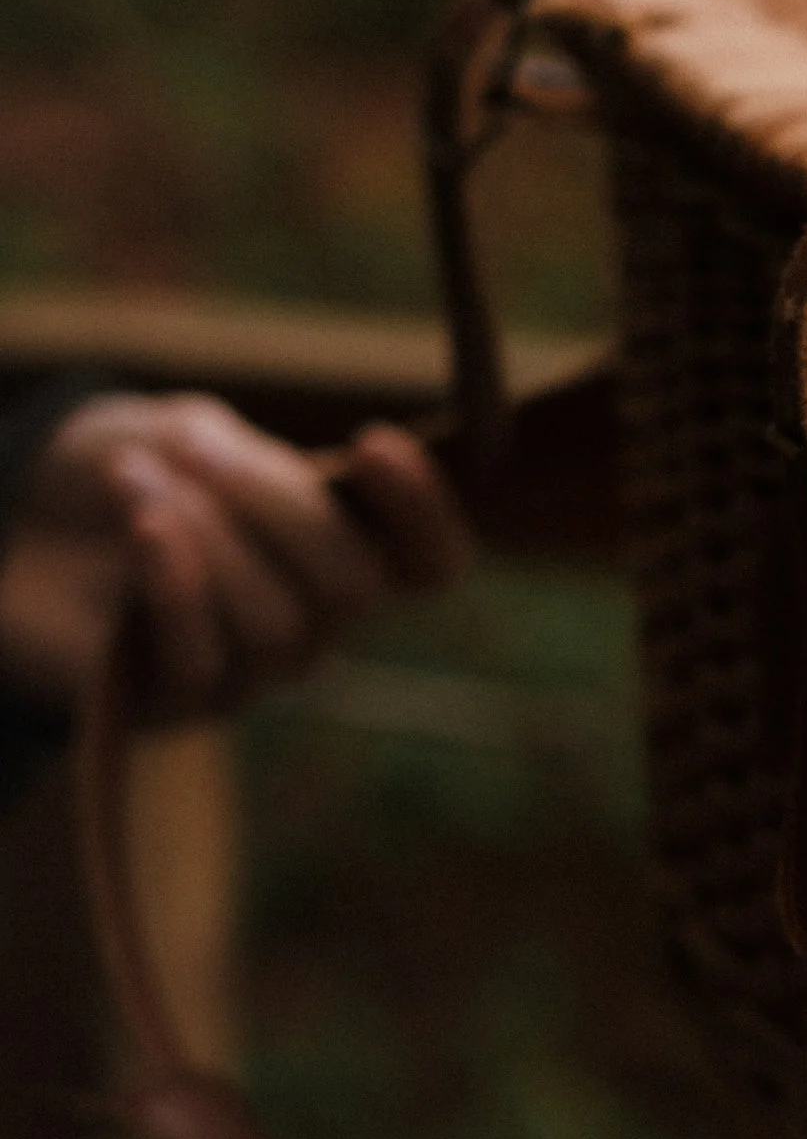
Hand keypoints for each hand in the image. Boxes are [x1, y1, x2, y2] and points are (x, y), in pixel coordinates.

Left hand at [0, 394, 469, 721]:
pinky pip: (205, 655)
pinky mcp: (180, 702)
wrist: (14, 528)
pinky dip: (177, 584)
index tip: (374, 443)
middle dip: (277, 505)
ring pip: (279, 621)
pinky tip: (144, 528)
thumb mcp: (191, 437)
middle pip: (352, 583)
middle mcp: (315, 621)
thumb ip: (252, 457)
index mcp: (339, 547)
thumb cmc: (122, 478)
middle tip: (198, 448)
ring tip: (135, 481)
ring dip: (207, 536)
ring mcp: (252, 670)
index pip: (433, 561)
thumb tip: (299, 484)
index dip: (426, 512)